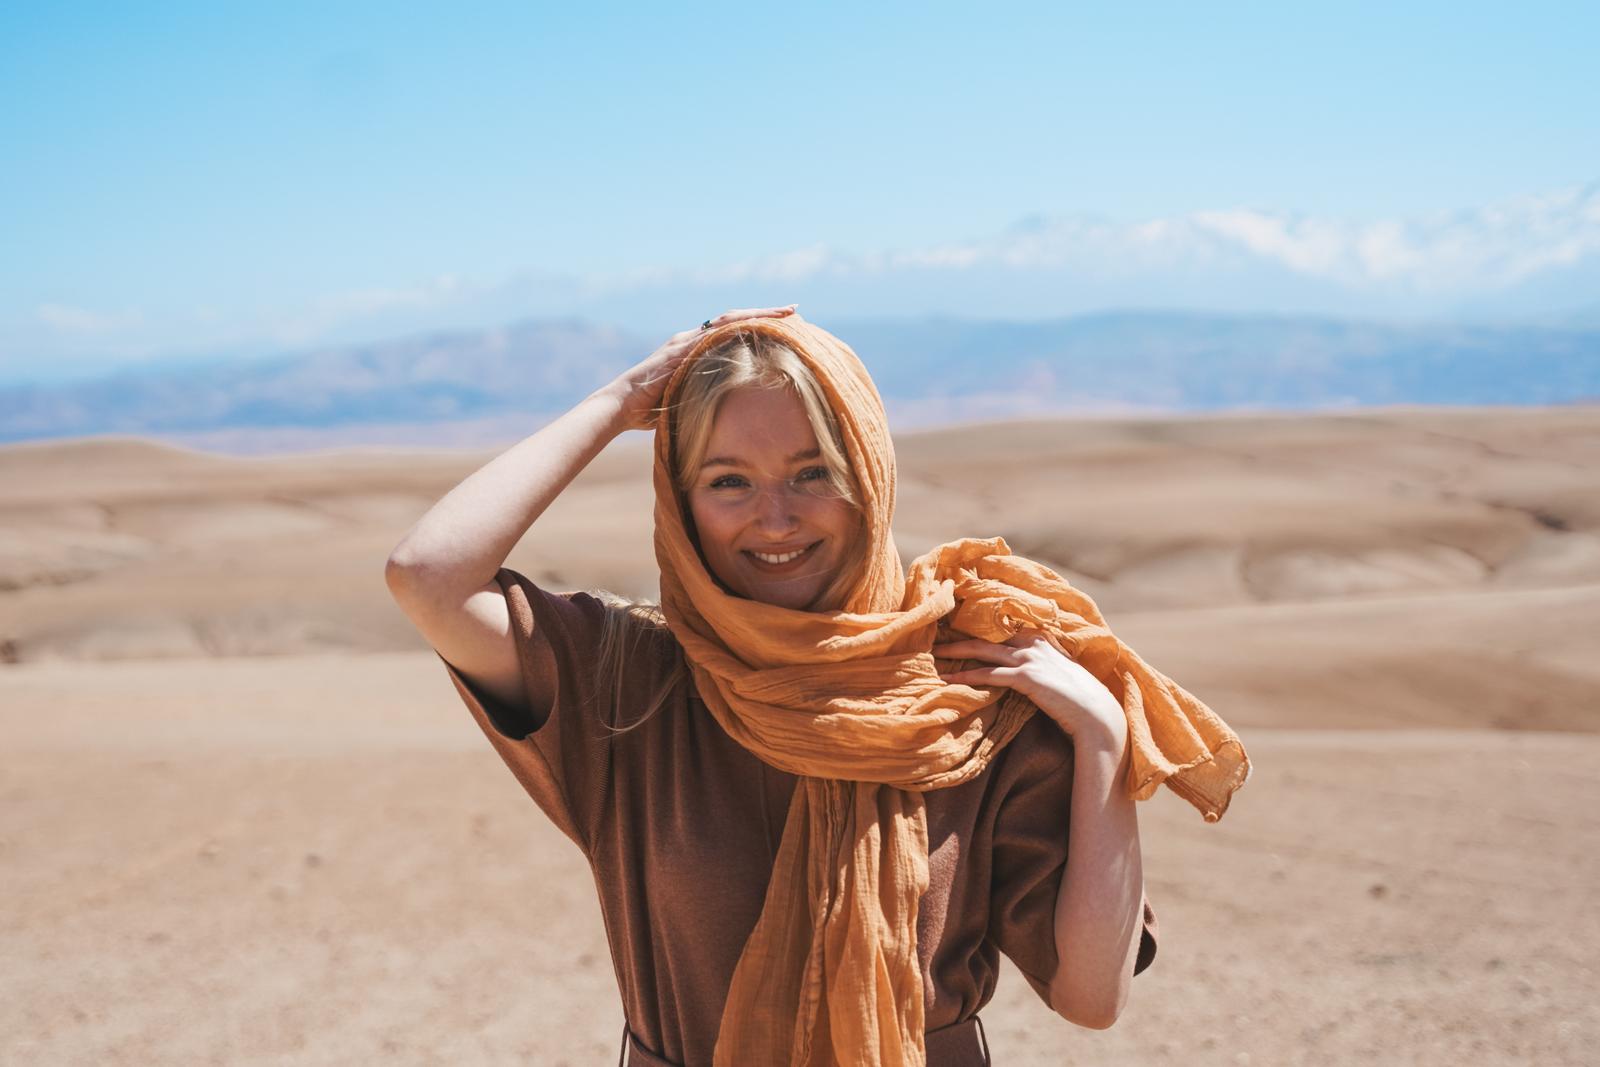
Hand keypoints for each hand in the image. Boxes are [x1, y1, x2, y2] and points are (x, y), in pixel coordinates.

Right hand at [605, 305, 797, 431]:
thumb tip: (731, 417)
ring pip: (727, 320)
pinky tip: (759, 326)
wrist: (621, 407)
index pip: (730, 331)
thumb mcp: (687, 401)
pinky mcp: (679, 350)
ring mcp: (685, 341)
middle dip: (765, 313)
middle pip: (734, 318)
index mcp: (693, 350)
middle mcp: (690, 339)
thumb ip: (706, 399)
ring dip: (758, 315)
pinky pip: (712, 335)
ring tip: (786, 312)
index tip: (785, 323)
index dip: (757, 325)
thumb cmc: (651, 410)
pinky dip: (737, 328)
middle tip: (795, 309)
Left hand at [933, 629, 1127, 745]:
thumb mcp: (1061, 675)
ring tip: (936, 655)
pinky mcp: (1027, 677)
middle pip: (989, 635)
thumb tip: (1028, 674)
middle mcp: (1035, 644)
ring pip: (984, 650)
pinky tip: (949, 679)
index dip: (982, 630)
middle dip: (962, 635)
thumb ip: (1043, 667)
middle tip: (939, 638)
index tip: (960, 629)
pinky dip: (966, 676)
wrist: (1098, 715)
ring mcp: (1031, 659)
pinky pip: (989, 674)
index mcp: (1043, 640)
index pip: (1005, 629)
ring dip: (957, 652)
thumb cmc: (1081, 700)